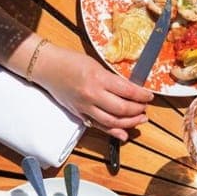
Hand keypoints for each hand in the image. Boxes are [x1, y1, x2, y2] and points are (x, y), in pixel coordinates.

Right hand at [33, 44, 151, 141]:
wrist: (47, 67)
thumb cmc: (71, 61)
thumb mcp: (96, 65)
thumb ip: (111, 79)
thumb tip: (130, 89)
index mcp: (99, 78)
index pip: (128, 91)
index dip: (142, 95)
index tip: (149, 96)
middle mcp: (92, 95)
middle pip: (122, 109)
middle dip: (138, 110)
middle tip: (145, 107)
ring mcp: (85, 106)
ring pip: (112, 122)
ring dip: (129, 123)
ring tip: (140, 119)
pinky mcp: (78, 113)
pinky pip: (98, 126)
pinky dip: (112, 132)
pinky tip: (123, 134)